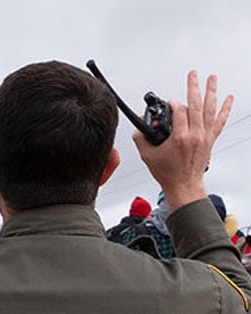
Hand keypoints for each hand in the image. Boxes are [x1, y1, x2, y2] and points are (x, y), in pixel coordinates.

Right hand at [134, 70, 232, 211]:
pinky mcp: (210, 140)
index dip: (173, 104)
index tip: (168, 104)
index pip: (178, 111)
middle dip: (193, 87)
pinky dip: (225, 109)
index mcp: (179, 138)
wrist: (184, 186)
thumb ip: (141, 140)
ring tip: (212, 78)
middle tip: (193, 74)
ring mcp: (204, 137)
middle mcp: (195, 135)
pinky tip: (229, 98)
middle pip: (196, 105)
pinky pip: (220, 121)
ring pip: (210, 109)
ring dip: (211, 92)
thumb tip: (137, 130)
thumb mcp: (148, 156)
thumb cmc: (168, 174)